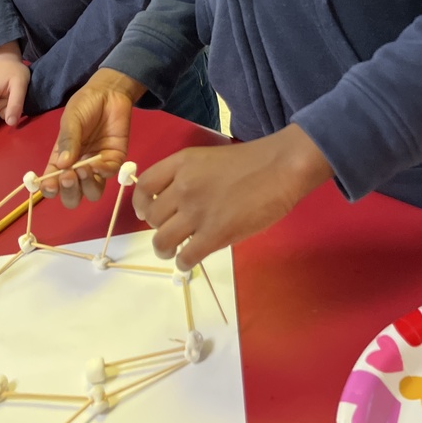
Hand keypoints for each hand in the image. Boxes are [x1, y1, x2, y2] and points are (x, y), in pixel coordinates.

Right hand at [41, 68, 144, 209]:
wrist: (109, 93)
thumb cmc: (85, 104)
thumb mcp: (71, 119)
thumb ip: (67, 141)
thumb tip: (62, 165)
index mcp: (61, 160)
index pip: (52, 183)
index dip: (49, 190)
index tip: (50, 185)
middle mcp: (78, 168)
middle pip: (72, 196)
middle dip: (69, 192)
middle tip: (68, 176)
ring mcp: (97, 167)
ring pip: (92, 193)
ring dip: (86, 186)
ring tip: (83, 169)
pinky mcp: (114, 161)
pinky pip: (108, 176)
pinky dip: (102, 173)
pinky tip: (98, 163)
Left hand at [133, 125, 334, 269]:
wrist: (280, 168)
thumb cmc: (250, 162)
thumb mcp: (207, 159)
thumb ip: (187, 178)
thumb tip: (173, 206)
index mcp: (180, 163)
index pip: (143, 186)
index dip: (141, 204)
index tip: (147, 213)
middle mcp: (183, 186)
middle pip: (151, 217)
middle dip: (158, 227)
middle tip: (173, 230)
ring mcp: (197, 211)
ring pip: (162, 240)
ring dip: (165, 249)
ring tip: (175, 250)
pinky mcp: (215, 234)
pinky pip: (186, 258)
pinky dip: (184, 263)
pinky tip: (191, 259)